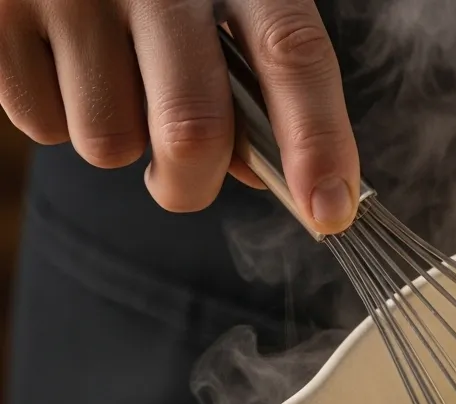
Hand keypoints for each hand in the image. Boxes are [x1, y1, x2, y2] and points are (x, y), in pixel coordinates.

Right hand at [0, 0, 359, 233]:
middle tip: (181, 182)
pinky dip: (55, 117)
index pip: (294, 54)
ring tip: (109, 82)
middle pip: (193, 129)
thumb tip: (265, 177)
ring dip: (119, 144)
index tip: (330, 213)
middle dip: (191, 184)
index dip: (318, 142)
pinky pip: (42, 123)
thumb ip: (248, 81)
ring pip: (110, 143)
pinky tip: (61, 64)